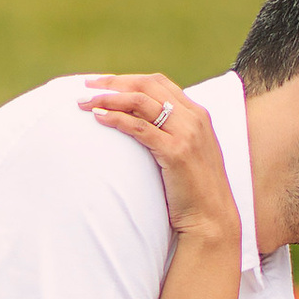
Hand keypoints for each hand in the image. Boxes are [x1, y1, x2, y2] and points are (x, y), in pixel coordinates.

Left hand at [81, 74, 236, 247]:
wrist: (212, 218)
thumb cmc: (194, 191)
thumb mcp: (187, 154)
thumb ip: (172, 136)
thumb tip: (142, 130)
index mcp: (197, 114)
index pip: (158, 83)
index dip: (128, 79)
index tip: (103, 83)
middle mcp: (194, 118)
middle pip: (148, 85)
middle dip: (114, 82)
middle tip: (87, 85)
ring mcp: (187, 133)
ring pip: (141, 102)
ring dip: (110, 98)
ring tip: (85, 102)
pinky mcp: (176, 152)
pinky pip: (140, 128)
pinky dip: (117, 119)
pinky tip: (99, 117)